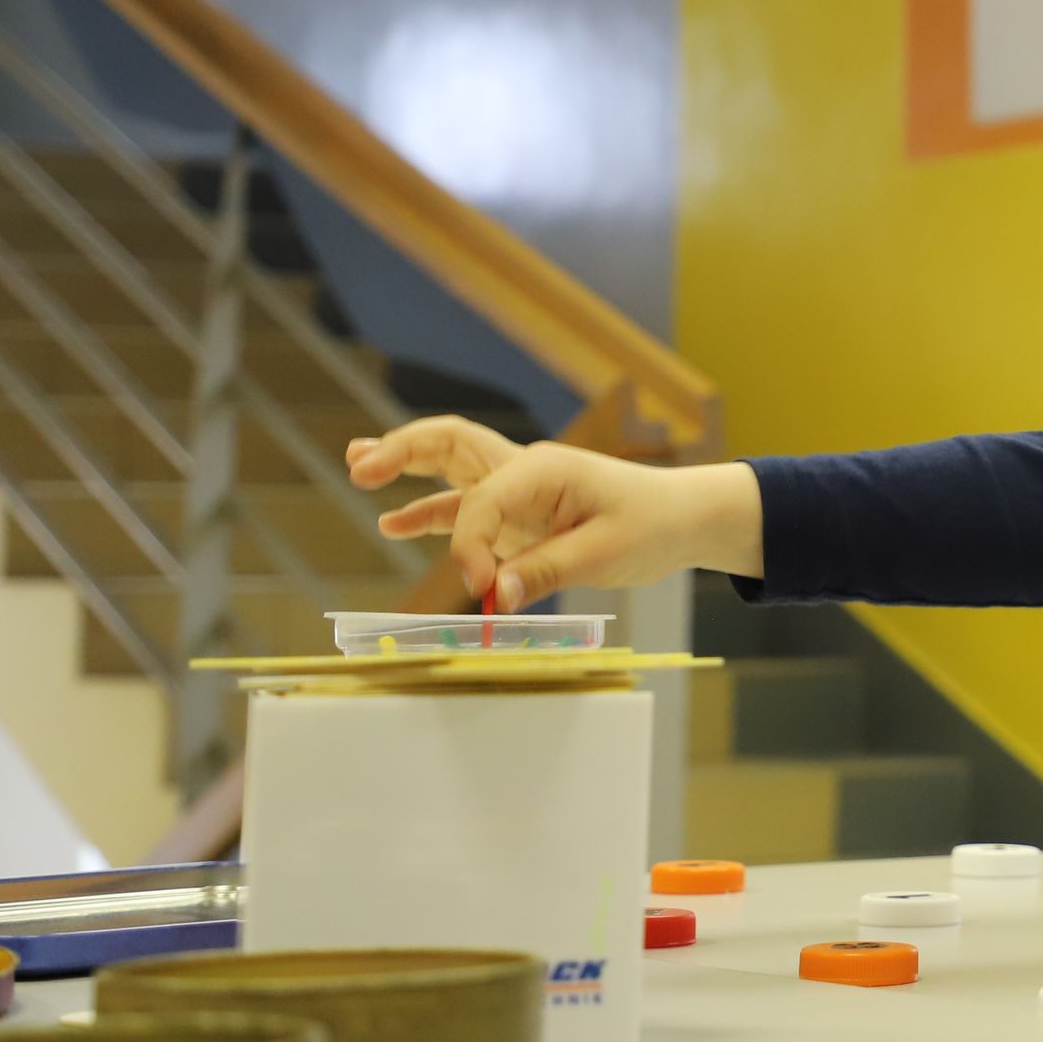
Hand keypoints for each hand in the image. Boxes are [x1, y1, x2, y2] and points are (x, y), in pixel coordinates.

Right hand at [347, 416, 764, 609]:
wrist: (684, 519)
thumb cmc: (652, 525)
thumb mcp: (605, 553)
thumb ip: (545, 572)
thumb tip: (493, 596)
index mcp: (543, 470)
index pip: (480, 504)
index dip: (470, 549)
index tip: (485, 590)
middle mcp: (525, 471)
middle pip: (450, 445)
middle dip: (402, 452)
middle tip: (360, 465)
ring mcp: (520, 490)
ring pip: (452, 469)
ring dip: (406, 468)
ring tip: (358, 469)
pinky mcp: (522, 515)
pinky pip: (466, 507)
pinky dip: (431, 512)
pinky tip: (394, 523)